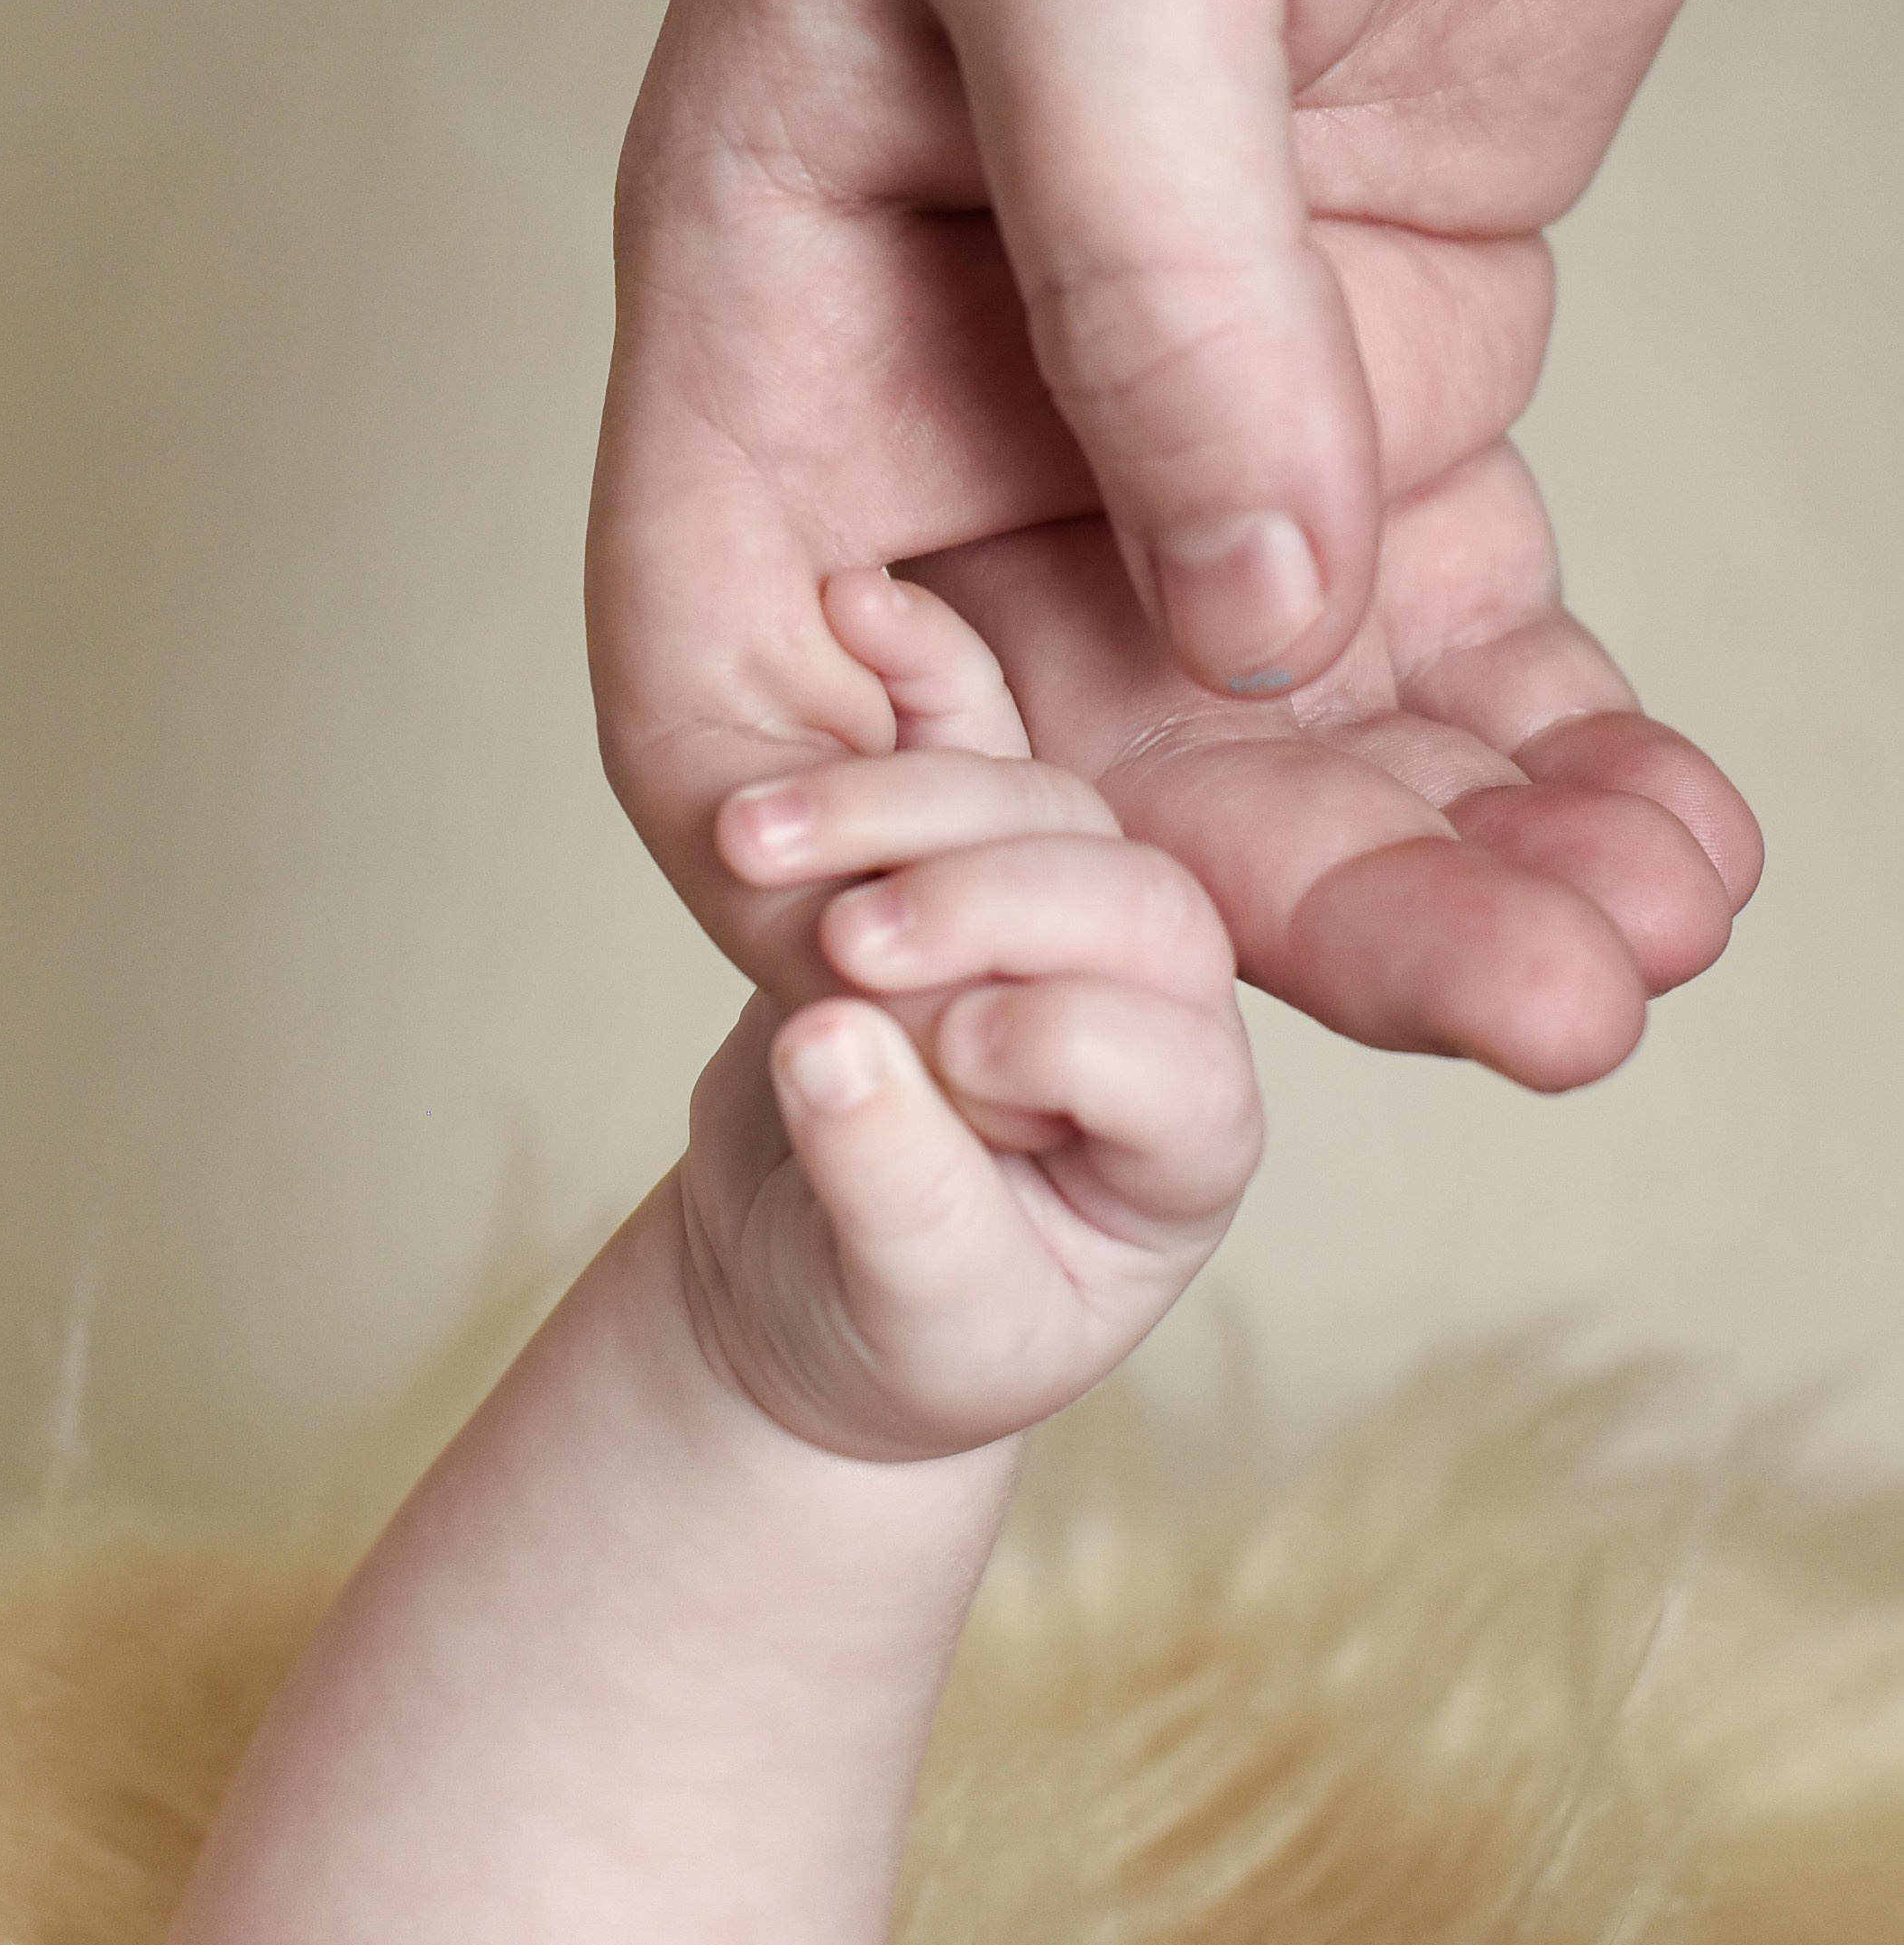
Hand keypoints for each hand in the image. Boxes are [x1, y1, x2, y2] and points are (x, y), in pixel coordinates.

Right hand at [593, 0, 1902, 1083]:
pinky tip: (1666, 838)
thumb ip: (1147, 292)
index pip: (729, 666)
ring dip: (1439, 873)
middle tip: (1499, 1011)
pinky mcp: (1378, 376)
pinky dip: (1546, 754)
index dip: (841, 872)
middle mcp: (958, 385)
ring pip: (1268, 735)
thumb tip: (1241, 622)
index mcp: (780, 282)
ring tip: (1626, 960)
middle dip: (1258, 916)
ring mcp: (1179, 398)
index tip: (1022, 996)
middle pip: (1054, 762)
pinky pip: (1437, 635)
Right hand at [678, 573, 1260, 1460]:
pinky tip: (844, 606)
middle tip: (852, 937)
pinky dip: (909, 668)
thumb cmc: (880, 1338)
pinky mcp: (967, 834)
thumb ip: (892, 1191)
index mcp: (1192, 1142)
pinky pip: (959, 731)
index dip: (1070, 1046)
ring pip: (1037, 807)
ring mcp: (1068, 905)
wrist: (795, 1275)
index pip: (1176, 1062)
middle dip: (991, 906)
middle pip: (1131, 903)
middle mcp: (1160, 1003)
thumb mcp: (905, 1316)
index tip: (952, 1058)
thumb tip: (833, 1044)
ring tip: (753, 840)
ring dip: (900, 805)